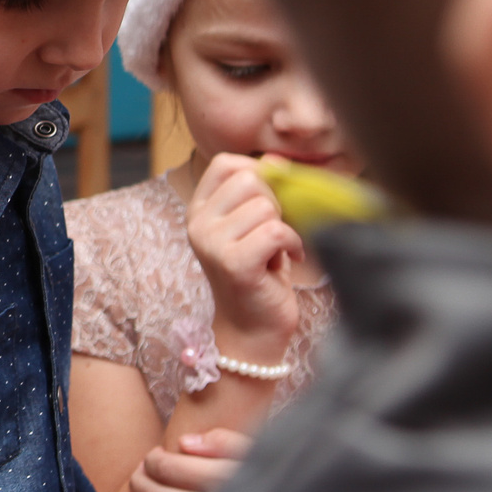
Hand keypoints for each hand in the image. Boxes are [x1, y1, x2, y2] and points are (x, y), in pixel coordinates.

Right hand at [186, 153, 306, 361]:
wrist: (253, 330)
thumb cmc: (259, 276)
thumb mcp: (255, 227)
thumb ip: (261, 193)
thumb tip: (276, 160)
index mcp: (198, 211)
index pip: (226, 164)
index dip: (259, 173)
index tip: (271, 202)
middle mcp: (198, 224)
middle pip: (251, 180)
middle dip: (276, 203)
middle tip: (275, 232)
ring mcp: (211, 244)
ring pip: (266, 207)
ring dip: (285, 228)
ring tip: (278, 251)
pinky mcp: (233, 263)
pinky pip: (275, 231)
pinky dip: (294, 244)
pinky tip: (292, 259)